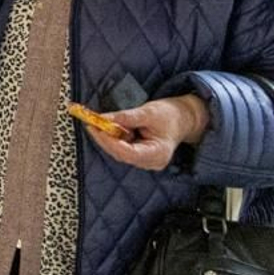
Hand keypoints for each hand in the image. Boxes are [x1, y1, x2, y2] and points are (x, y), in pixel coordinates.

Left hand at [88, 94, 209, 170]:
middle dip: (104, 139)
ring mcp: (145, 161)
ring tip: (97, 123)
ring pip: (119, 151)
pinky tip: (107, 127)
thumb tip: (104, 118)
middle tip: (90, 123)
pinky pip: (122, 148)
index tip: (96, 128)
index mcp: (158, 154)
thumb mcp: (149, 112)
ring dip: (107, 138)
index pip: (128, 153)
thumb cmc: (170, 115)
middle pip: (121, 154)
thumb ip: (127, 117)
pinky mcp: (140, 156)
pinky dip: (113, 138)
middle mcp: (151, 162)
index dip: (110, 142)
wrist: (182, 119)